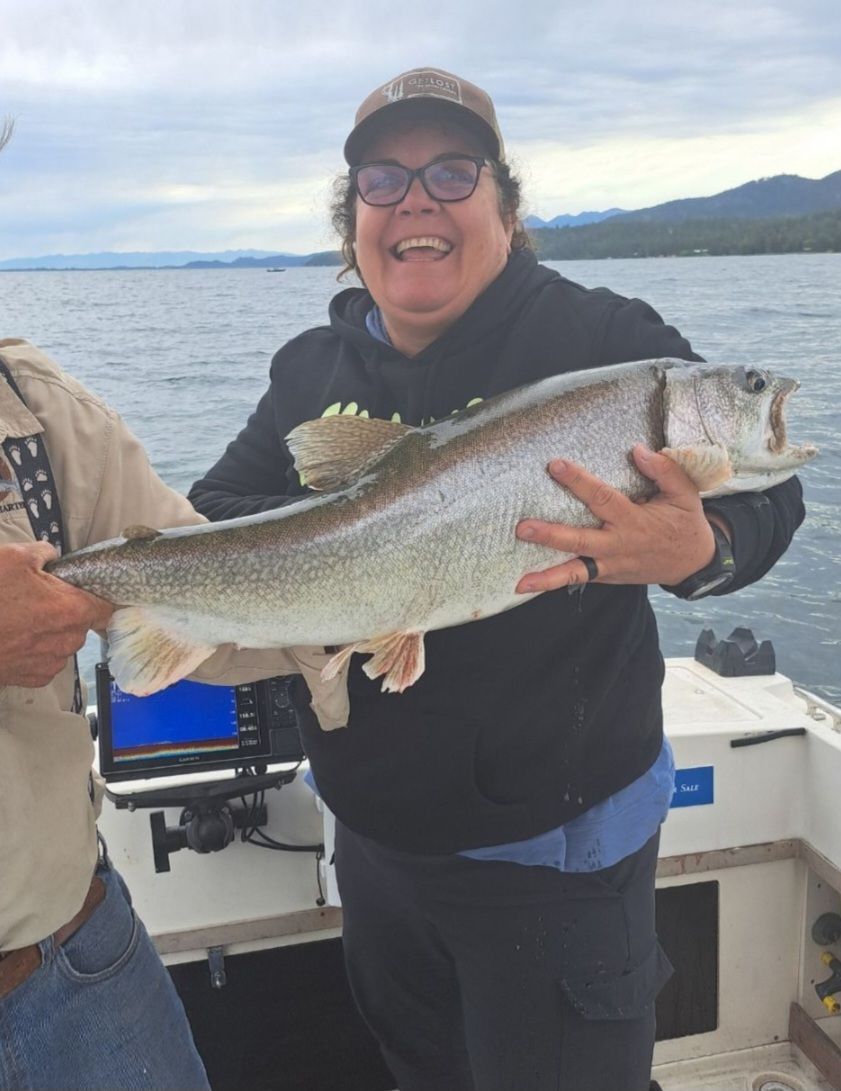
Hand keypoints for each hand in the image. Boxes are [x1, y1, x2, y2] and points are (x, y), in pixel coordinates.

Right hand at [0, 542, 113, 686]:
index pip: (106, 609)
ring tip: (21, 620)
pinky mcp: (32, 679)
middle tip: (40, 600)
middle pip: (82, 625)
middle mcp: (66, 641)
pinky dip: (36, 651)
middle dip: (67, 613)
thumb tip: (51, 557)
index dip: (99, 599)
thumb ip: (43, 553)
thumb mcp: (13, 558)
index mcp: (71, 611)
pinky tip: (15, 638)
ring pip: (63, 644)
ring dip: (50, 633)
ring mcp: (50, 664)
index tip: (87, 592)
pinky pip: (46, 661)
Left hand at [515, 445, 716, 592]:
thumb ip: (664, 470)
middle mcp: (618, 544)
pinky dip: (554, 583)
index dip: (578, 481)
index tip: (555, 465)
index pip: (601, 498)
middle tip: (523, 527)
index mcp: (634, 520)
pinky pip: (578, 579)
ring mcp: (610, 564)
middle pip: (580, 540)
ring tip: (521, 582)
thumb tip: (638, 450)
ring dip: (548, 576)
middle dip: (550, 534)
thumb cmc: (685, 523)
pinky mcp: (606, 576)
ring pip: (576, 572)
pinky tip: (527, 585)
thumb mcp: (684, 493)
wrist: (693, 563)